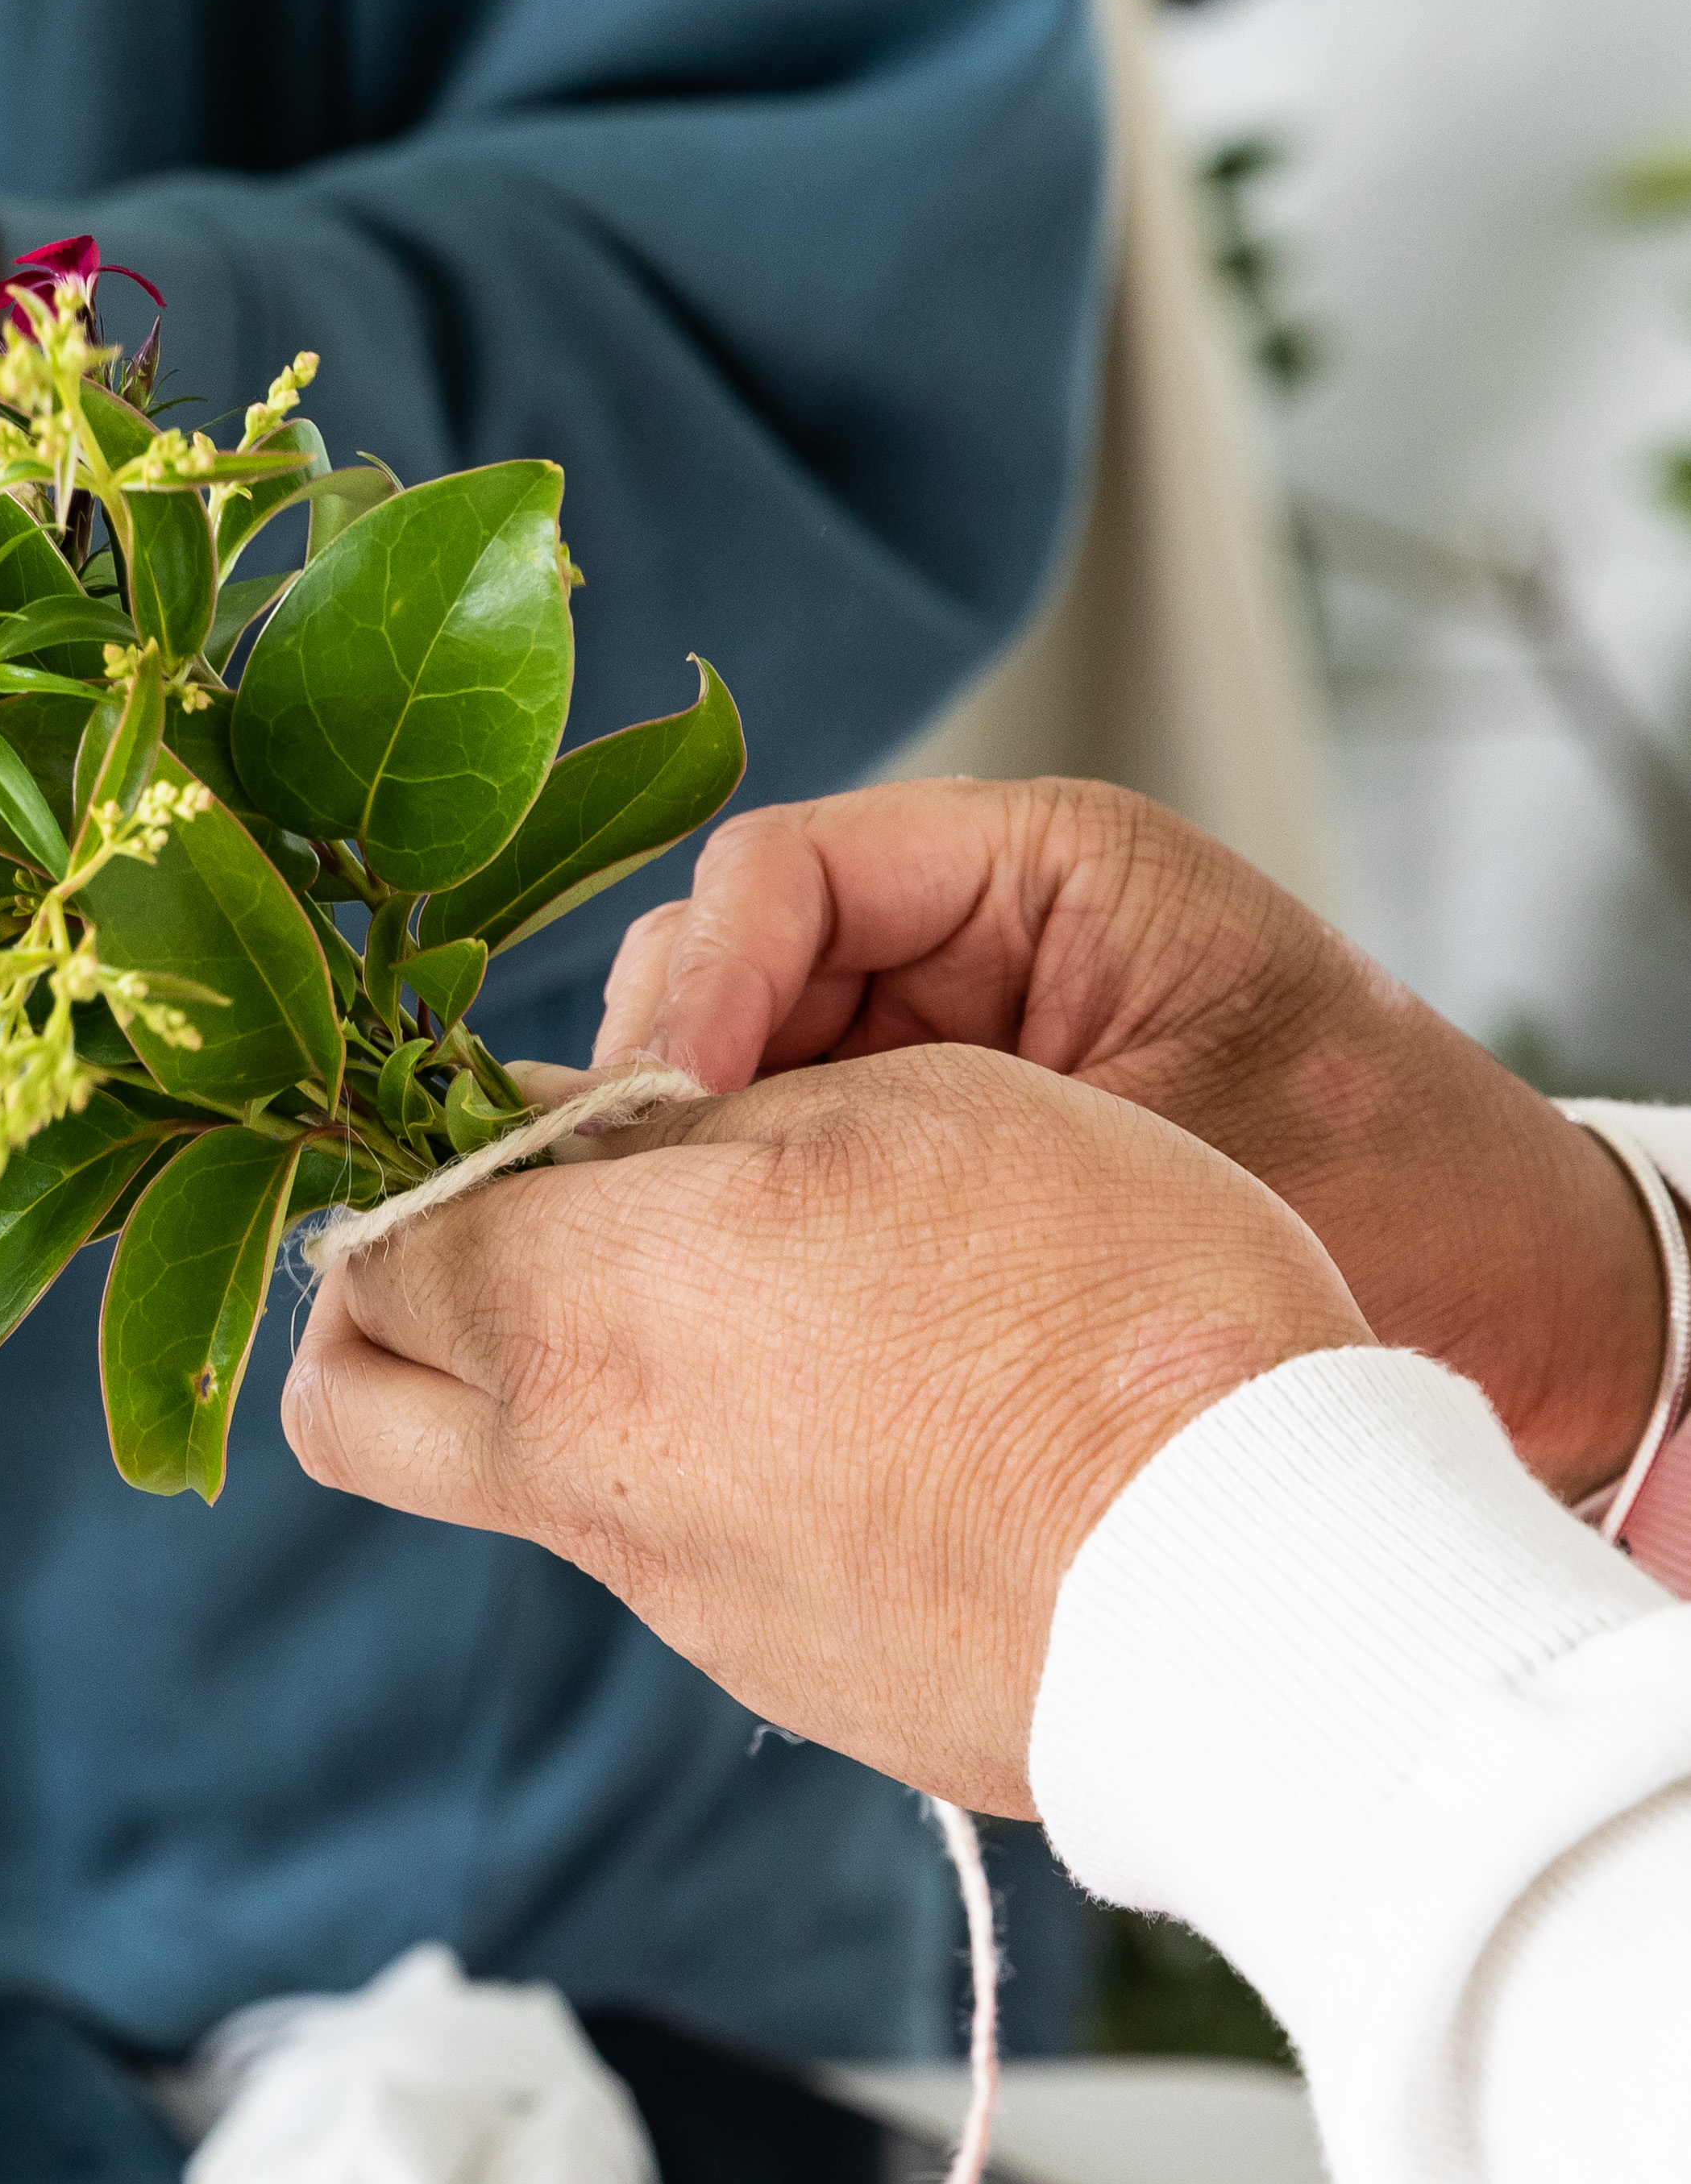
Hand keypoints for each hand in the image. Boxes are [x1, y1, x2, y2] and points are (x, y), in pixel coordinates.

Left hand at [284, 1045, 1371, 1814]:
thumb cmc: (1100, 1302)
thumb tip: (601, 1135)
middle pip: (350, 1401)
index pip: (370, 1236)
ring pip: (514, 1486)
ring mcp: (680, 1598)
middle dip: (384, 1313)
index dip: (420, 1161)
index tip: (512, 1123)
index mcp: (577, 1307)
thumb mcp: (907, 1107)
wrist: (1261, 1586)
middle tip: (512, 1233)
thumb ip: (705, 1118)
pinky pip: (677, 1568)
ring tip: (733, 1313)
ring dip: (561, 1394)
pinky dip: (710, 1488)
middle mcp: (583, 1471)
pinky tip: (859, 1426)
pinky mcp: (785, 1677)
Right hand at [587, 778, 1666, 1499]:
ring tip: (692, 1259)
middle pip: (732, 954)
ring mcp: (949, 1027)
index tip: (671, 1113)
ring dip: (707, 1149)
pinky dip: (757, 1201)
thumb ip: (941, 1139)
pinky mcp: (943, 1124)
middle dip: (674, 1073)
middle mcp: (976, 926)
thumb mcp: (1165, 1149)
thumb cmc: (1402, 1204)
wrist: (1534, 1315)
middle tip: (650, 1209)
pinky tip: (743, 1281)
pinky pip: (798, 1137)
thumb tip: (703, 1162)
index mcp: (1043, 868)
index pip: (784, 870)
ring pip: (741, 1054)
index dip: (697, 984)